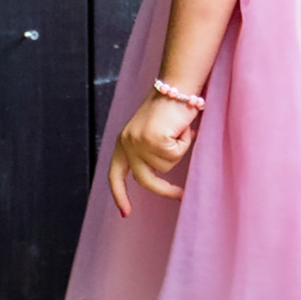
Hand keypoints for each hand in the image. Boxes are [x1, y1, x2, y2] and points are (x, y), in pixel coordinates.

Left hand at [106, 92, 198, 215]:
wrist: (176, 86)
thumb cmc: (169, 107)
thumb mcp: (151, 132)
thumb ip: (148, 151)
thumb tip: (156, 175)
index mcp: (122, 142)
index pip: (115, 176)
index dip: (120, 195)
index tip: (125, 213)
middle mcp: (127, 143)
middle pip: (146, 180)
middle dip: (165, 190)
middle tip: (180, 195)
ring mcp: (140, 142)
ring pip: (167, 165)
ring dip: (178, 150)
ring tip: (178, 129)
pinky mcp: (155, 140)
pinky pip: (177, 154)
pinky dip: (184, 143)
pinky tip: (182, 127)